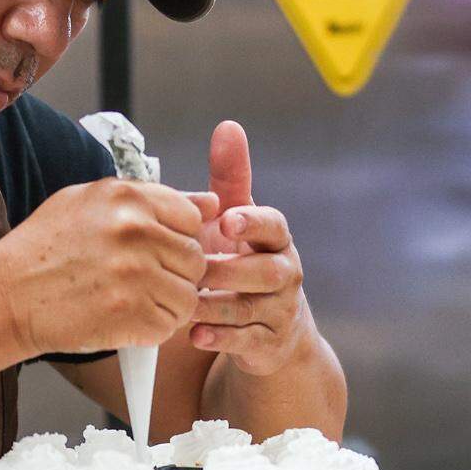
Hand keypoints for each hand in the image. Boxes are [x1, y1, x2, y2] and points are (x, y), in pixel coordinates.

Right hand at [0, 177, 206, 354]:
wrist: (6, 295)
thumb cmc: (46, 247)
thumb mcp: (92, 202)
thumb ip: (154, 199)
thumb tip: (212, 202)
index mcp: (128, 198)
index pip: (191, 219)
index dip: (176, 239)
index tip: (152, 251)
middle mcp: (135, 231)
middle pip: (195, 259)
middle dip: (175, 274)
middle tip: (139, 282)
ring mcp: (135, 275)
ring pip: (188, 296)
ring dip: (167, 304)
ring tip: (131, 301)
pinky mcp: (131, 315)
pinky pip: (170, 325)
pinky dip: (153, 328)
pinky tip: (125, 319)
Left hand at [189, 121, 314, 375]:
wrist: (272, 328)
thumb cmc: (244, 261)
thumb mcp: (239, 221)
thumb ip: (232, 178)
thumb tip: (228, 126)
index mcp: (276, 239)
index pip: (274, 225)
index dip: (252, 222)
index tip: (227, 222)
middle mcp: (285, 273)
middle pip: (264, 270)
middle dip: (228, 270)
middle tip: (194, 268)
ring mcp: (280, 310)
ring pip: (250, 307)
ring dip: (215, 305)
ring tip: (185, 304)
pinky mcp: (269, 343)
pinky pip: (246, 341)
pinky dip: (219, 338)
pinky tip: (194, 334)